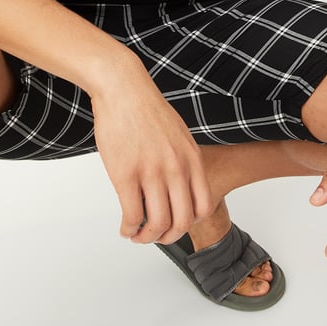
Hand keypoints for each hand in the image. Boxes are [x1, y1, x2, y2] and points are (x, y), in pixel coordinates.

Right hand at [91, 60, 213, 244]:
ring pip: (157, 223)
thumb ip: (183, 160)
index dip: (190, 223)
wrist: (124, 88)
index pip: (203, 206)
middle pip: (182, 221)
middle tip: (157, 236)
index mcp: (191, 159)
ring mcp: (152, 173)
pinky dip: (129, 228)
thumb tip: (180, 184)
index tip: (177, 224)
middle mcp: (176, 168)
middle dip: (169, 236)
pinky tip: (125, 227)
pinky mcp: (126, 175)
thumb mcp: (178, 134)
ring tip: (137, 235)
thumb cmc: (147, 108)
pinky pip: (132, 215)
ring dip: (147, 237)